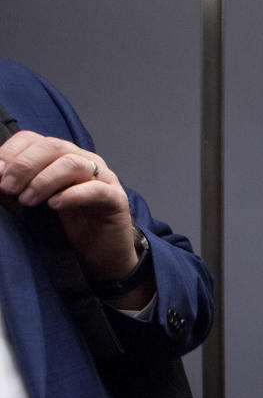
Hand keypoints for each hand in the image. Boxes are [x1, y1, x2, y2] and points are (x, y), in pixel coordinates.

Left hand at [0, 130, 140, 280]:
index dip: (10, 153)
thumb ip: (12, 190)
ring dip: (44, 180)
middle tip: (7, 188)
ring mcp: (102, 178)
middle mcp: (82, 161)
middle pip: (51, 146)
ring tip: (27, 200)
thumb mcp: (30, 205)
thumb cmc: (66, 230)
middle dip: (23, 166)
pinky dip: (71, 194)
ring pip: (72, 163)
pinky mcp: (115, 199)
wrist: (100, 257)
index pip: (32, 140)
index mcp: (59, 158)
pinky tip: (54, 205)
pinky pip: (95, 189)